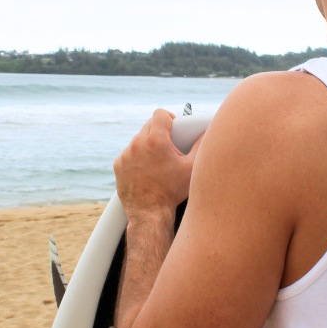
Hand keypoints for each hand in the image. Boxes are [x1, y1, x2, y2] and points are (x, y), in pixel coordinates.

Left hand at [114, 109, 199, 223]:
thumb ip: (201, 147)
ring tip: (158, 161)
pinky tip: (147, 170)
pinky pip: (129, 153)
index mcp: (156, 141)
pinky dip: (138, 158)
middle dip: (160, 132)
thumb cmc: (172, 192)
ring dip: (148, 145)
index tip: (174, 125)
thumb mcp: (192, 169)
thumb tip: (207, 134)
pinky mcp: (118, 165)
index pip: (160, 114)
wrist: (149, 213)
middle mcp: (137, 144)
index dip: (169, 117)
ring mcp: (126, 155)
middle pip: (149, 125)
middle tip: (170, 146)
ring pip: (138, 140)